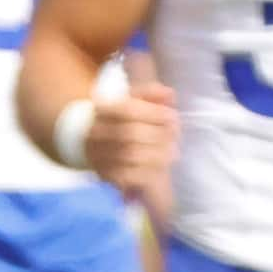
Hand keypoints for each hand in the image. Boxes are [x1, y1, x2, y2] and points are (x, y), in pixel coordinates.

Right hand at [84, 81, 178, 198]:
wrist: (100, 151)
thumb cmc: (125, 124)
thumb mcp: (136, 104)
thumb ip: (152, 95)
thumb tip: (169, 93)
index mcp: (102, 110)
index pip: (127, 109)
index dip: (153, 113)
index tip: (173, 115)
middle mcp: (96, 133)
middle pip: (130, 132)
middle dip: (158, 134)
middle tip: (176, 136)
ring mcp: (98, 156)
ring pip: (131, 155)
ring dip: (157, 153)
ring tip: (173, 151)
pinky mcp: (105, 177)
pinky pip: (130, 176)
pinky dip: (149, 171)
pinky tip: (162, 168)